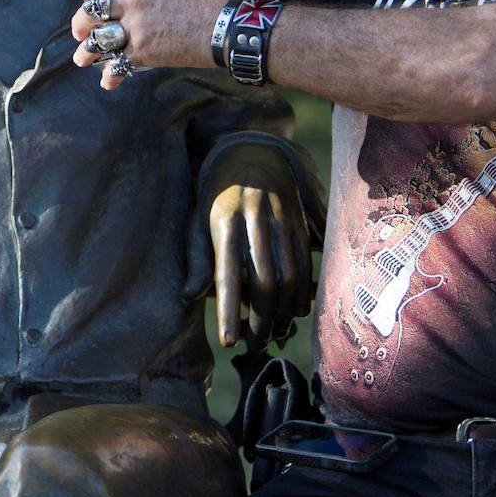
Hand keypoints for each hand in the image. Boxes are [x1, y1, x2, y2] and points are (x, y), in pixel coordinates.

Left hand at [70, 0, 222, 88]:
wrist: (223, 29)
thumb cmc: (204, 5)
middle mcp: (133, 2)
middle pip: (91, 11)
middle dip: (80, 23)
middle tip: (80, 31)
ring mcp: (136, 29)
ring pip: (97, 40)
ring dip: (86, 52)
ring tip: (81, 59)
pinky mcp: (143, 53)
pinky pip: (117, 65)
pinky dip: (111, 76)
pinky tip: (108, 82)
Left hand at [199, 142, 311, 348]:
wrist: (253, 151)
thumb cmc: (217, 194)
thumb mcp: (198, 218)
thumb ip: (197, 256)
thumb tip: (189, 294)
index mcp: (224, 220)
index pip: (225, 273)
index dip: (227, 309)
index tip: (228, 342)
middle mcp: (255, 220)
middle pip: (263, 280)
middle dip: (260, 319)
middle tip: (254, 345)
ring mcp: (281, 220)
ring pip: (289, 275)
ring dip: (283, 312)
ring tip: (274, 335)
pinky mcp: (299, 221)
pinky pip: (305, 263)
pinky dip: (303, 292)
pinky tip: (295, 312)